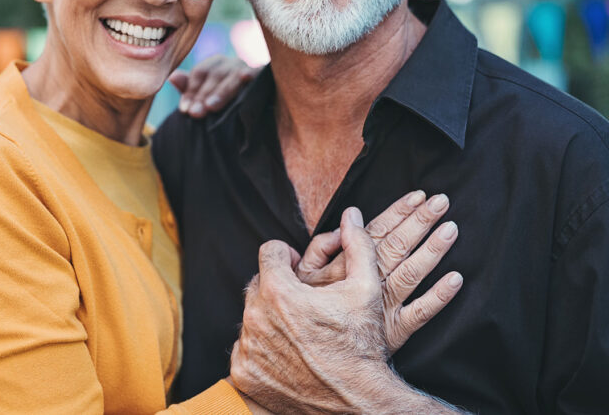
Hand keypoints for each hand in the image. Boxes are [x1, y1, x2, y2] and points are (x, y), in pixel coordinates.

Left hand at [169, 55, 258, 117]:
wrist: (261, 109)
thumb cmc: (227, 101)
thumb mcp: (206, 96)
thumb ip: (190, 89)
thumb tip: (172, 77)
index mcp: (216, 65)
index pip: (200, 73)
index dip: (191, 91)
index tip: (185, 110)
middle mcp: (232, 63)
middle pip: (215, 75)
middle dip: (203, 95)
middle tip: (195, 113)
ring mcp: (249, 67)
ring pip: (232, 75)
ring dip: (222, 91)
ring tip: (211, 106)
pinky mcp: (265, 73)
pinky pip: (258, 72)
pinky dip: (252, 73)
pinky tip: (246, 76)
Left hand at [230, 208, 458, 413]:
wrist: (358, 402)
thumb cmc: (362, 344)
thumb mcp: (366, 289)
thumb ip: (358, 245)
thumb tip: (352, 214)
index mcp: (279, 291)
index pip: (269, 253)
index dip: (286, 256)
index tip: (298, 267)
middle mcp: (256, 317)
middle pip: (257, 284)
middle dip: (277, 287)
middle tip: (301, 301)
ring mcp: (247, 347)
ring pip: (251, 316)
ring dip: (269, 317)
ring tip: (298, 329)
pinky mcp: (243, 372)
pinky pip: (245, 347)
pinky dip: (262, 348)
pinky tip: (287, 352)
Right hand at [298, 191, 463, 351]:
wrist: (310, 356)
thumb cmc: (306, 310)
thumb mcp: (302, 275)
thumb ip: (321, 248)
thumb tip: (343, 226)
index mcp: (346, 266)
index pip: (377, 232)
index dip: (398, 212)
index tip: (418, 195)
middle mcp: (367, 283)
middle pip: (397, 247)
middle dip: (420, 222)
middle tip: (442, 201)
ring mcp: (383, 307)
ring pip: (411, 274)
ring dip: (432, 251)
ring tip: (451, 229)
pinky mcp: (394, 332)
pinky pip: (420, 314)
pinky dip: (439, 297)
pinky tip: (456, 279)